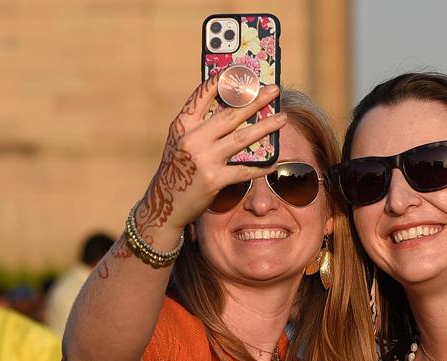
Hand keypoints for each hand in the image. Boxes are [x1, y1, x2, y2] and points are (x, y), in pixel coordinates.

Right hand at [134, 78, 287, 242]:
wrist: (164, 206)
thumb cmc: (179, 170)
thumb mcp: (181, 143)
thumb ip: (201, 127)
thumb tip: (236, 111)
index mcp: (182, 126)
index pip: (203, 95)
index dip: (223, 80)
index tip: (241, 69)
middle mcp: (192, 139)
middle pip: (230, 114)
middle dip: (256, 100)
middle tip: (274, 90)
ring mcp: (203, 159)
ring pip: (242, 138)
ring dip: (266, 127)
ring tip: (283, 118)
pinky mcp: (213, 179)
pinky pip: (244, 170)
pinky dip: (262, 166)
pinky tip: (275, 162)